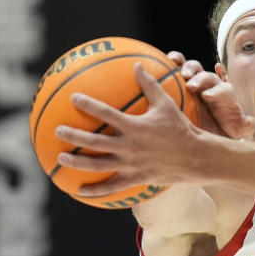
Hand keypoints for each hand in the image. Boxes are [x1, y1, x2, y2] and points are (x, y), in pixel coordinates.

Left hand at [56, 63, 208, 195]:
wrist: (196, 157)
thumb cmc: (181, 128)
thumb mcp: (167, 104)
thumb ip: (150, 85)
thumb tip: (137, 65)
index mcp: (135, 126)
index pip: (106, 114)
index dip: (88, 105)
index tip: (74, 98)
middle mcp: (129, 146)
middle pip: (95, 141)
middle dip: (74, 136)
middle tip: (58, 130)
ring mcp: (131, 164)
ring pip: (98, 165)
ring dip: (77, 162)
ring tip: (61, 157)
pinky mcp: (135, 178)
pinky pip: (112, 186)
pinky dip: (95, 190)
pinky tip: (80, 190)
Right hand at [168, 51, 254, 139]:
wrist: (212, 124)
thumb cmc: (223, 128)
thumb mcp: (236, 130)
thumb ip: (244, 126)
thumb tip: (250, 123)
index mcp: (225, 96)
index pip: (224, 90)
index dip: (217, 91)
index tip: (207, 96)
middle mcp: (213, 85)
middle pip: (208, 77)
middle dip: (200, 79)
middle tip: (190, 85)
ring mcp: (198, 81)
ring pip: (194, 68)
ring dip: (187, 67)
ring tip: (178, 71)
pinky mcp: (184, 79)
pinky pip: (178, 67)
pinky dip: (173, 62)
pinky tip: (164, 61)